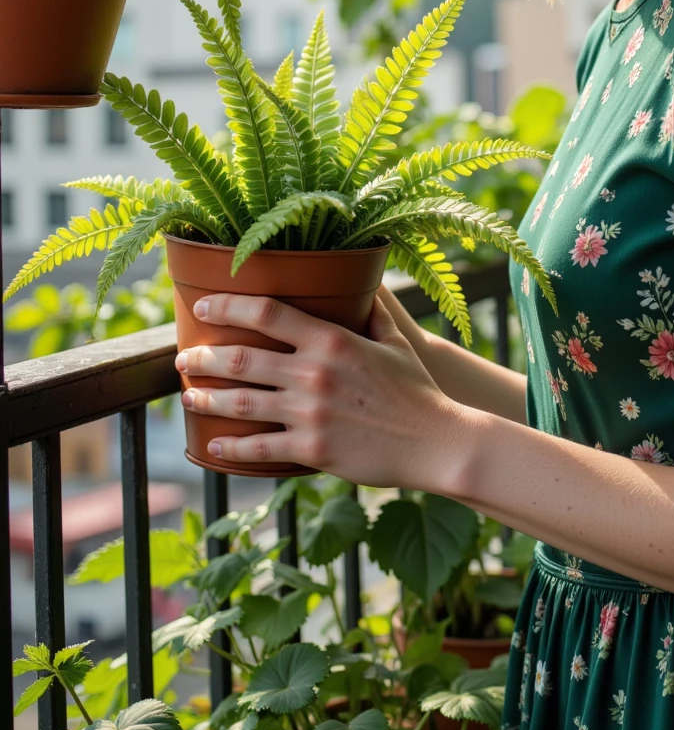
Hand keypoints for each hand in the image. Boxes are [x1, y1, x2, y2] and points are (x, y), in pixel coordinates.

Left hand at [173, 291, 465, 487]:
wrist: (435, 441)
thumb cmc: (416, 389)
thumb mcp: (395, 340)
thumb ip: (373, 309)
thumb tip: (364, 279)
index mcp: (332, 340)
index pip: (268, 313)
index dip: (229, 306)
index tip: (204, 307)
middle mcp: (315, 373)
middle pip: (242, 358)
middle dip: (204, 357)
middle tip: (183, 356)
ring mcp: (311, 413)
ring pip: (242, 403)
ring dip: (207, 398)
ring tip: (188, 395)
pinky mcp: (312, 450)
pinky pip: (261, 448)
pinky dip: (232, 447)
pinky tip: (215, 445)